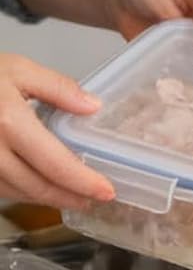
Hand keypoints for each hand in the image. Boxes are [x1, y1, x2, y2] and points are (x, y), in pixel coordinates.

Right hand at [0, 54, 114, 208]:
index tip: (106, 191)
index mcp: (9, 121)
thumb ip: (58, 87)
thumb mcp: (19, 69)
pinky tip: (40, 187)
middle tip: (94, 200)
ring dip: (46, 198)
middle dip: (68, 197)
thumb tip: (92, 106)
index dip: (82, 182)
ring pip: (16, 192)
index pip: (54, 163)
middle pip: (36, 185)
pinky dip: (23, 191)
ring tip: (72, 196)